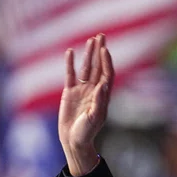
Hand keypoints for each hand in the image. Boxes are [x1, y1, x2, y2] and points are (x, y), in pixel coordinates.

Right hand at [59, 33, 113, 174]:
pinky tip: (70, 52)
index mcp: (103, 96)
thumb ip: (99, 101)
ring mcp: (81, 90)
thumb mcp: (94, 118)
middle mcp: (94, 90)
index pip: (107, 74)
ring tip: (91, 39)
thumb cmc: (87, 132)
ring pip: (85, 68)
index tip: (105, 49)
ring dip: (88, 54)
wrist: (74, 140)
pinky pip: (70, 75)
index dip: (106, 61)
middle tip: (101, 35)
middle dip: (100, 51)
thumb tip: (103, 85)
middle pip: (98, 66)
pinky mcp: (69, 92)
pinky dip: (70, 64)